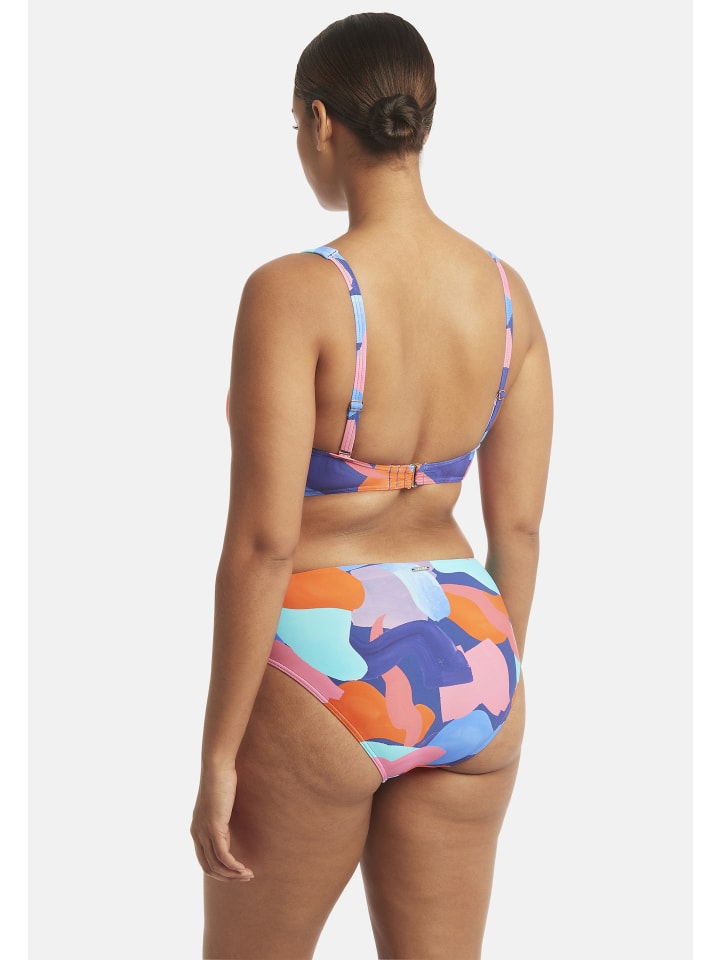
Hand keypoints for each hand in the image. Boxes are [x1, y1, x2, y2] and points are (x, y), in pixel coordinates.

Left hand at [190, 766, 253, 881]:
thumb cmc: (221, 782)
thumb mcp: (220, 807)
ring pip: (216, 864)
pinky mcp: (213, 827)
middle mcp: (196, 834)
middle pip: (208, 867)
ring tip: (247, 875)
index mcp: (196, 830)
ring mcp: (203, 832)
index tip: (236, 872)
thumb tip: (228, 834)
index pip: (204, 860)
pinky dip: (233, 865)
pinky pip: (222, 854)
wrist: (217, 767)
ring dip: (232, 874)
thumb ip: (221, 822)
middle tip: (244, 878)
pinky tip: (242, 868)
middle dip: (226, 877)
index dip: (220, 871)